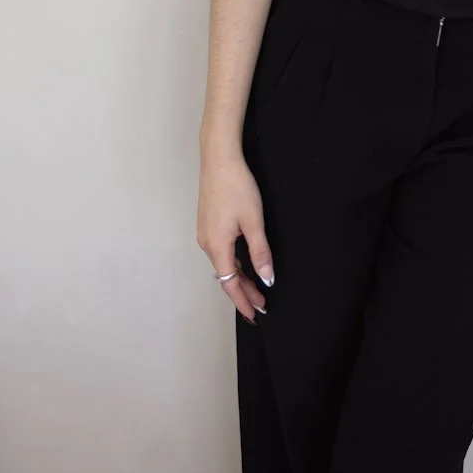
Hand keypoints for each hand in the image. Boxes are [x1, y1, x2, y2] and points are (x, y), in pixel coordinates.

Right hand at [197, 148, 273, 324]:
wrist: (219, 158)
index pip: (230, 284)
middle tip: (260, 305)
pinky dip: (233, 262)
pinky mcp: (208, 223)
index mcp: (217, 246)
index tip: (255, 314)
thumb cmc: (236, 187)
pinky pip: (221, 251)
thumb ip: (260, 252)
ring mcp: (205, 233)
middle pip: (226, 276)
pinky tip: (244, 263)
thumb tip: (266, 278)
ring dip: (239, 277)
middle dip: (243, 291)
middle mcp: (206, 243)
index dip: (243, 301)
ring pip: (223, 263)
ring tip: (256, 288)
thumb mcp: (253, 221)